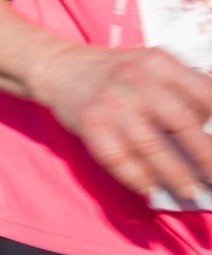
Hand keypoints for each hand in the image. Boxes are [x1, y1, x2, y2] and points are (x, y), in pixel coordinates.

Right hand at [34, 45, 211, 201]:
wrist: (58, 67)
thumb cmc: (113, 71)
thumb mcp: (151, 64)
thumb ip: (183, 85)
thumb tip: (211, 125)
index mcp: (159, 63)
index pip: (204, 95)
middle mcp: (136, 80)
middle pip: (182, 124)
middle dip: (205, 156)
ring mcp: (111, 103)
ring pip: (151, 147)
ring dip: (174, 174)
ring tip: (189, 191)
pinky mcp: (90, 124)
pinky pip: (117, 158)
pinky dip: (136, 177)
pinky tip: (150, 188)